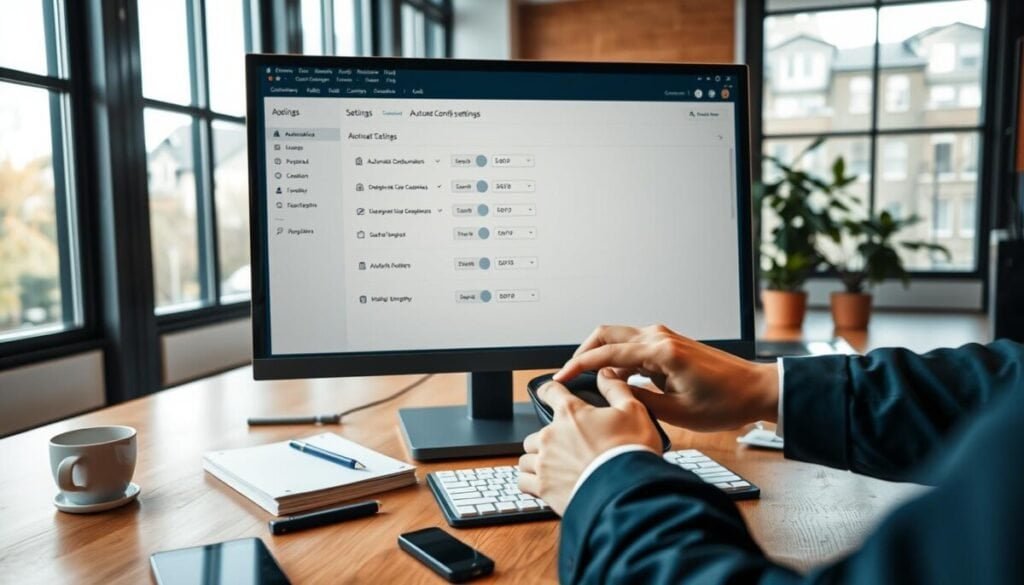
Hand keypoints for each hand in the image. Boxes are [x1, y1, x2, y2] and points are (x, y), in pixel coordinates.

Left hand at [517, 369, 662, 515]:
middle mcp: (550, 435)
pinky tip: (542, 483)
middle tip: (564, 447)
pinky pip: (522, 481)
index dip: (548, 390)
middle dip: (546, 438)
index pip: (549, 391)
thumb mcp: (633, 412)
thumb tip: (605, 374)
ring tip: (552, 467)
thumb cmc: (630, 451)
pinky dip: (530, 482)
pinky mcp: (543, 488)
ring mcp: (544, 462)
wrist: (627, 492)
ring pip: (526, 457)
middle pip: (535, 432)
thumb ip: (616, 389)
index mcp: (570, 412)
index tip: (547, 393)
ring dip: (536, 460)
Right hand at [554, 324, 778, 431]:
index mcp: (661, 352)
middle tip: (569, 376)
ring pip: (618, 337)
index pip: (606, 352)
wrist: (756, 390)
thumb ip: (636, 397)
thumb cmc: (725, 403)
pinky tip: (615, 380)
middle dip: (583, 353)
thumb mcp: (676, 411)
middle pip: (605, 333)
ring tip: (589, 383)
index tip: (560, 377)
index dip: (578, 365)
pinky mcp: (669, 343)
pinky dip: (618, 358)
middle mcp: (660, 337)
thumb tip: (609, 387)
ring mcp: (665, 337)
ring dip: (601, 356)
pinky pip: (633, 344)